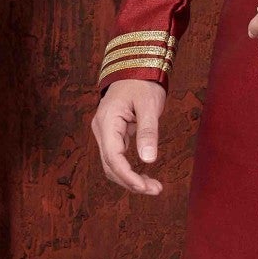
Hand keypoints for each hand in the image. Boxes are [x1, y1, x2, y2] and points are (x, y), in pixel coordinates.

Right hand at [91, 78, 166, 194]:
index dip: (127, 175)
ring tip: (153, 187)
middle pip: (110, 165)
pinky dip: (130, 170)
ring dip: (130, 178)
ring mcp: (105, 133)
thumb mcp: (149, 105)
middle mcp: (102, 130)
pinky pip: (117, 158)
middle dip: (131, 181)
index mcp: (107, 121)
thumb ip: (148, 132)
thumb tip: (148, 159)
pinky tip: (145, 176)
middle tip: (155, 190)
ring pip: (112, 165)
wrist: (134, 68)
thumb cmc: (142, 83)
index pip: (113, 157)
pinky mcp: (112, 135)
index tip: (144, 187)